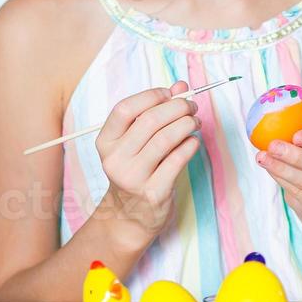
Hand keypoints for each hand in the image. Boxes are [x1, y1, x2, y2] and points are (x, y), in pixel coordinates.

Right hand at [95, 81, 200, 237]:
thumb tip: (181, 86)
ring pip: (166, 139)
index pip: (124, 109)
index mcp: (106, 142)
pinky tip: (193, 141)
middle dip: (177, 107)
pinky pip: (178, 160)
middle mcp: (115, 159)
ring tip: (195, 121)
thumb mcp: (137, 141)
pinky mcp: (154, 192)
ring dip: (187, 124)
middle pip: (150, 121)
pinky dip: (190, 145)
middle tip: (192, 106)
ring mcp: (133, 177)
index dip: (151, 96)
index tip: (170, 94)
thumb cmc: (137, 169)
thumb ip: (156, 111)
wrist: (131, 216)